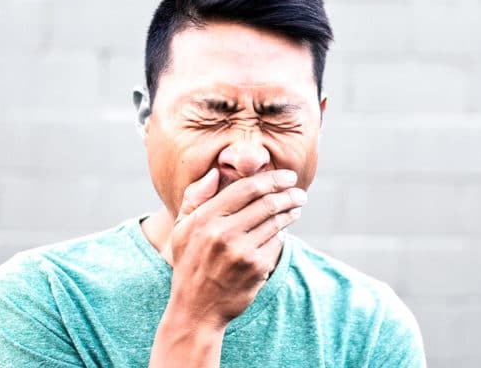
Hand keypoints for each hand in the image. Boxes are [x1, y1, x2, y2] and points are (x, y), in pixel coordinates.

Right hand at [168, 168, 306, 328]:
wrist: (196, 308)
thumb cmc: (190, 262)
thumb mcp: (181, 228)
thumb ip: (195, 196)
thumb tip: (216, 172)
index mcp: (205, 218)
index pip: (247, 188)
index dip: (272, 179)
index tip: (288, 176)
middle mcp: (224, 234)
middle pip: (267, 203)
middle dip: (289, 194)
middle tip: (300, 192)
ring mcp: (242, 252)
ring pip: (276, 222)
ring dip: (291, 211)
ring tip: (297, 206)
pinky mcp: (257, 268)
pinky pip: (277, 243)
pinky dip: (283, 233)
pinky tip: (284, 229)